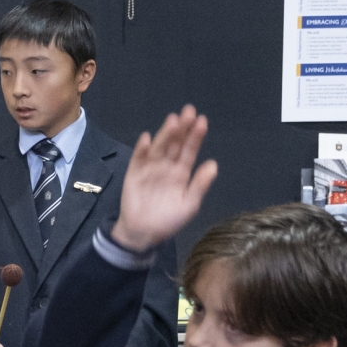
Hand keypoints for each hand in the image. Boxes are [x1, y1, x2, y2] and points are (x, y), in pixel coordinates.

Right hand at [108, 106, 216, 254]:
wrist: (142, 234)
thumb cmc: (167, 221)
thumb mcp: (189, 205)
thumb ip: (200, 185)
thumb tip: (213, 164)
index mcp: (181, 173)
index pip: (190, 151)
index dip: (195, 136)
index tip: (202, 121)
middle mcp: (166, 167)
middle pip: (175, 144)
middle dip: (182, 128)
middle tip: (188, 111)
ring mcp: (149, 169)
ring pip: (158, 148)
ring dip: (164, 134)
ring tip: (172, 121)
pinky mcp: (133, 175)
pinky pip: (137, 160)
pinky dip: (141, 149)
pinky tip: (146, 139)